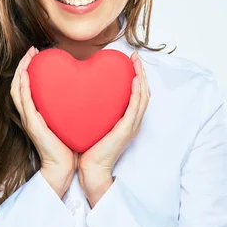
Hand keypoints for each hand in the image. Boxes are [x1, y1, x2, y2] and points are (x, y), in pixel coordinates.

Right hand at [10, 46, 77, 195]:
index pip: (28, 86)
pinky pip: (24, 103)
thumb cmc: (69, 145)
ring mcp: (29, 119)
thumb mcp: (69, 120)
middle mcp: (30, 114)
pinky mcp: (33, 125)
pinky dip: (23, 87)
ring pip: (17, 90)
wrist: (65, 167)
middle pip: (19, 84)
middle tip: (32, 50)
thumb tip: (83, 89)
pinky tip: (25, 74)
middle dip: (24, 65)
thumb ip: (70, 106)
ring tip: (28, 56)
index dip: (30, 69)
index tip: (38, 54)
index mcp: (38, 112)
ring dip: (21, 71)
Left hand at [78, 52, 150, 204]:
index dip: (136, 77)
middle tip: (134, 56)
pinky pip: (135, 108)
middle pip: (144, 92)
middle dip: (141, 72)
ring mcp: (131, 126)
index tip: (129, 61)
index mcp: (125, 120)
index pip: (136, 95)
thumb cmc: (87, 148)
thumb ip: (94, 110)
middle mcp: (132, 122)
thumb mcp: (93, 124)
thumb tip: (83, 93)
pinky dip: (137, 93)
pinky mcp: (127, 130)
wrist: (90, 170)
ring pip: (144, 97)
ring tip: (136, 62)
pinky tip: (134, 80)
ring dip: (142, 78)